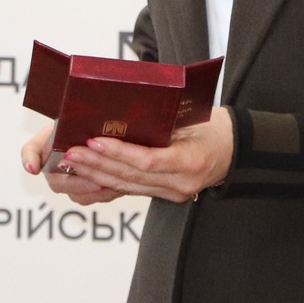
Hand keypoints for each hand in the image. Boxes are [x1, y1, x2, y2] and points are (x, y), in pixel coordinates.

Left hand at [21, 109, 234, 204]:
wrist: (233, 149)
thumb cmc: (211, 125)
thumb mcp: (191, 116)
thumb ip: (161, 118)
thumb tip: (120, 108)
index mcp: (191, 161)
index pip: (147, 161)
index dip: (118, 153)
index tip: (94, 141)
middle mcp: (181, 183)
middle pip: (131, 176)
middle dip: (97, 164)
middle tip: (70, 152)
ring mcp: (174, 192)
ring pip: (128, 186)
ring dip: (96, 174)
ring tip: (72, 161)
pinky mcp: (167, 195)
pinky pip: (133, 189)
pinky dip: (108, 180)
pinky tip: (88, 172)